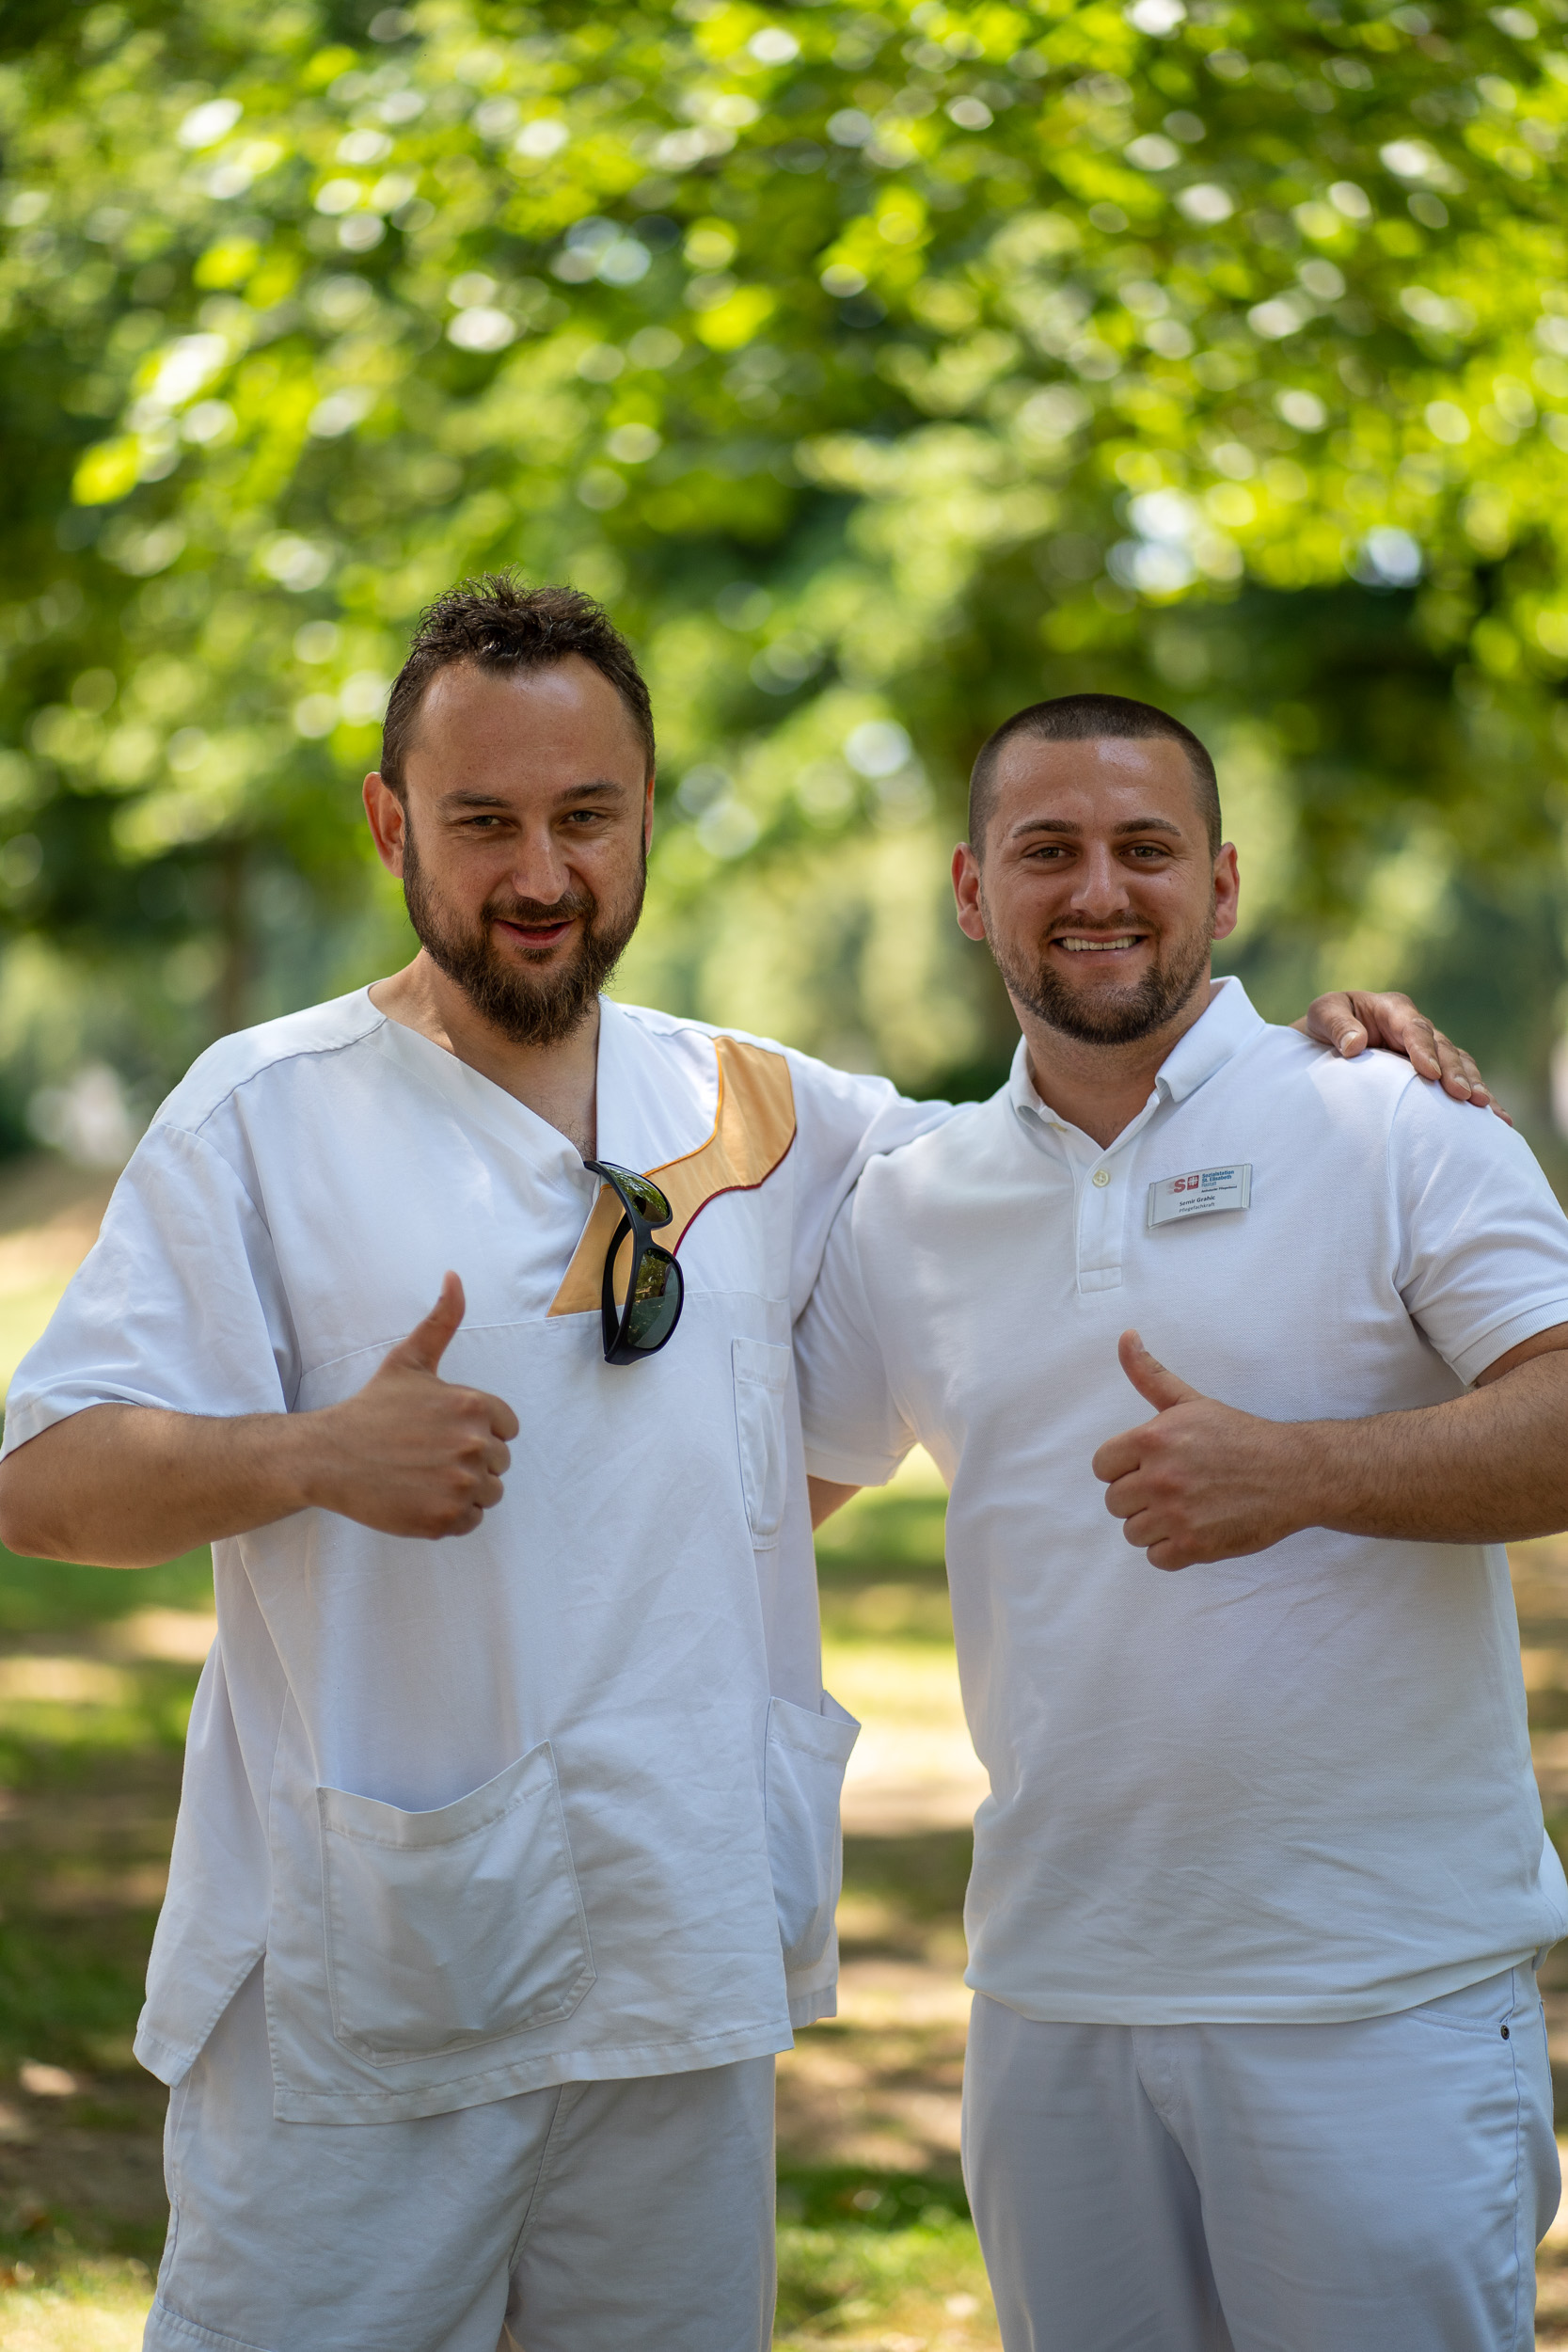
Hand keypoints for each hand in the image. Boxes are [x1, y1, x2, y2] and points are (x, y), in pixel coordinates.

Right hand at [303, 1274, 519, 1538]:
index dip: (478, 1430)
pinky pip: (471, 1522)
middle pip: (500, 1463)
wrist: (329, 1457)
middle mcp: (474, 1446)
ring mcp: (460, 1486)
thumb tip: (455, 1276)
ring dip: (464, 1489)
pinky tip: (421, 1498)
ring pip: (489, 1494)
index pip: (507, 1428)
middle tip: (429, 1455)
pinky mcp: (445, 1519)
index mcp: (475, 1407)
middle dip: (470, 1460)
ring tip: (425, 1476)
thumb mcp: (409, 1360)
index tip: (443, 1431)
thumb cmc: (372, 1409)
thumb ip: (442, 1320)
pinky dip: (451, 1516)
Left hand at [1090, 1331, 1318, 1570]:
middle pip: (1115, 1502)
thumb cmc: (1239, 1437)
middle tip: (1174, 1488)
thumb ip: (1150, 1375)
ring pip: (1133, 1532)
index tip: (1149, 1466)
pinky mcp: (1195, 1547)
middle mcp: (1160, 1477)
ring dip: (1155, 1525)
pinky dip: (1173, 1550)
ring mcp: (1177, 1515)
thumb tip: (1126, 1336)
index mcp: (1153, 1439)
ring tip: (1186, 1508)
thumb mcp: (1191, 1402)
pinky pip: (1156, 1558)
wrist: (1294, 1474)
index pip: (1102, 1467)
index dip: (1124, 1467)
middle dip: (1139, 1496)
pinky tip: (1195, 1529)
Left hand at [1298, 990, 1509, 1122]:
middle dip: (1455, 1071)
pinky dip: (1478, 1097)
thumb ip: (1336, 1025)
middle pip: (1443, 1048)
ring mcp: (1429, 1049)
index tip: (1429, 1074)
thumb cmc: (1324, 1025)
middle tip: (1465, 1096)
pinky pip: (1460, 1081)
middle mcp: (1417, 1028)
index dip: (1424, 1050)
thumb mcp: (1322, 1015)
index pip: (1414, 1028)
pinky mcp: (1433, 1071)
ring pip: (1459, 1064)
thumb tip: (1354, 1044)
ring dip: (1473, 1084)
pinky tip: (1495, 1119)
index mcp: (1394, 1009)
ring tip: (1485, 1108)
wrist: (1327, 1043)